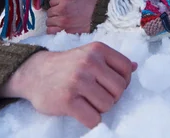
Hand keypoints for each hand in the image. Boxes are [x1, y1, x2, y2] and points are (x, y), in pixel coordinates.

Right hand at [0, 43, 137, 127]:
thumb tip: (136, 66)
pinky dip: (90, 120)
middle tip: (97, 95)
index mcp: (97, 49)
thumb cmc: (66, 65)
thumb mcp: (88, 54)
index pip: (127, 68)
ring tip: (87, 101)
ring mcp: (78, 80)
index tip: (109, 85)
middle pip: (120, 89)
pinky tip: (81, 111)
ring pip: (108, 105)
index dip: (122, 81)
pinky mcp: (68, 100)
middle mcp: (89, 62)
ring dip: (100, 109)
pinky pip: (93, 119)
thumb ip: (110, 61)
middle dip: (112, 97)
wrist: (33, 73)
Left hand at [46, 0, 99, 33]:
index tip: (60, 7)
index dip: (56, 4)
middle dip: (54, 14)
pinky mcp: (66, 31)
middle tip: (61, 16)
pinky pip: (51, 32)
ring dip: (53, 23)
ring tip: (60, 23)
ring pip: (48, 23)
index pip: (51, 1)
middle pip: (49, 13)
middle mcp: (61, 9)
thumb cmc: (97, 4)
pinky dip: (53, 31)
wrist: (104, 16)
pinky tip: (59, 30)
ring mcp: (63, 21)